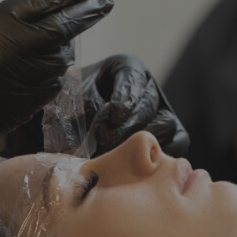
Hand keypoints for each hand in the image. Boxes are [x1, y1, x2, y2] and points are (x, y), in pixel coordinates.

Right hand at [0, 0, 113, 190]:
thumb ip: (1, 22)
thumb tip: (40, 16)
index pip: (42, 3)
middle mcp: (9, 53)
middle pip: (62, 29)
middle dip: (86, 13)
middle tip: (104, 2)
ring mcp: (18, 83)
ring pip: (60, 58)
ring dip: (64, 46)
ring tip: (59, 40)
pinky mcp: (22, 108)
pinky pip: (50, 84)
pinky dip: (51, 72)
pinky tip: (42, 68)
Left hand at [0, 54, 191, 157]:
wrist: (58, 142)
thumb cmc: (60, 117)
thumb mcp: (63, 102)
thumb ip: (80, 104)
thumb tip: (93, 115)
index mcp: (123, 69)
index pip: (132, 77)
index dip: (126, 96)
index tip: (113, 114)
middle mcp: (146, 88)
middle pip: (151, 104)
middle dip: (131, 126)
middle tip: (108, 142)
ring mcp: (160, 113)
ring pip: (168, 126)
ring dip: (145, 144)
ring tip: (119, 158)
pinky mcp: (168, 137)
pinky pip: (177, 143)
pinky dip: (161, 156)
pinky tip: (137, 167)